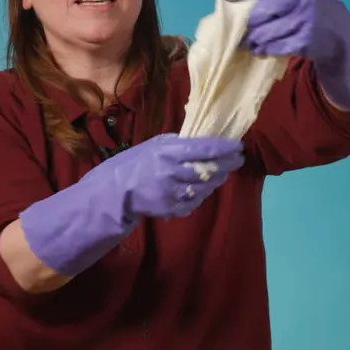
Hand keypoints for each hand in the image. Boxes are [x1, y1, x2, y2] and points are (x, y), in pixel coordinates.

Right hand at [19, 133, 242, 275]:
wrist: (111, 193)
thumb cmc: (131, 164)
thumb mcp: (153, 145)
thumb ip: (176, 144)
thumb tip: (200, 140)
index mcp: (169, 152)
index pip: (206, 149)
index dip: (226, 148)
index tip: (238, 146)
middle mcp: (174, 172)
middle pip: (211, 169)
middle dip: (227, 165)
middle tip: (235, 160)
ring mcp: (174, 193)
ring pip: (206, 187)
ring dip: (215, 181)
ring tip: (219, 174)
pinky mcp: (172, 208)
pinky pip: (194, 202)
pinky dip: (199, 196)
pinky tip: (198, 190)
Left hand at [220, 0, 349, 110]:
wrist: (340, 34)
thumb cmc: (310, 11)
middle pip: (261, 10)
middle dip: (246, 23)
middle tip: (238, 31)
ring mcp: (305, 20)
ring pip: (265, 32)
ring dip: (253, 41)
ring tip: (249, 44)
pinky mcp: (305, 40)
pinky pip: (275, 47)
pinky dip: (266, 50)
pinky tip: (263, 50)